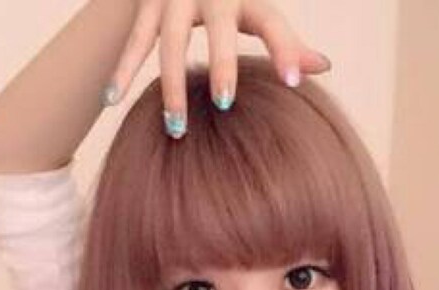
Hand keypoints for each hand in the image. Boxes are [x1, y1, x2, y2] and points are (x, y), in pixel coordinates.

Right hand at [102, 0, 330, 136]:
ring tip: (175, 128)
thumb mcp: (257, 14)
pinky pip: (134, 40)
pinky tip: (113, 98)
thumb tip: (324, 67)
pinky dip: (123, 69)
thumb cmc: (231, 2)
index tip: (293, 83)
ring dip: (170, 85)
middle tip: (224, 104)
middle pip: (218, 30)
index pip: (272, 22)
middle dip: (221, 64)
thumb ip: (287, 41)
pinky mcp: (146, 4)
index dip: (286, 49)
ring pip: (170, 40)